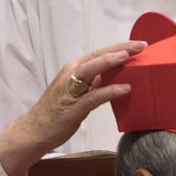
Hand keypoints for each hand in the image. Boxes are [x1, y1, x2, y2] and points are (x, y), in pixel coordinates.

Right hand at [0, 41, 145, 175]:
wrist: (34, 131)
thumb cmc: (55, 113)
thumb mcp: (77, 94)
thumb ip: (93, 84)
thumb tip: (111, 78)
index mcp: (73, 70)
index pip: (99, 54)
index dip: (118, 47)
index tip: (137, 45)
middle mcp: (71, 74)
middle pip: (98, 56)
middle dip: (120, 49)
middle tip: (141, 45)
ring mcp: (71, 90)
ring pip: (93, 69)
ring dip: (113, 61)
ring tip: (132, 57)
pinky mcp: (74, 107)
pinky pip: (94, 95)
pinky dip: (110, 91)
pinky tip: (125, 88)